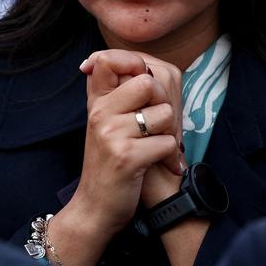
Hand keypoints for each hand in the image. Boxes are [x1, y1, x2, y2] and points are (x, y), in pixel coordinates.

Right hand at [65, 50, 186, 236]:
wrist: (96, 207)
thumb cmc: (110, 160)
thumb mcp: (106, 121)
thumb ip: (117, 91)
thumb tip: (138, 62)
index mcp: (96, 100)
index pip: (109, 59)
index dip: (133, 63)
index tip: (141, 81)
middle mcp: (100, 112)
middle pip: (148, 82)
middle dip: (163, 104)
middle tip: (158, 126)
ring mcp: (111, 134)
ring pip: (164, 113)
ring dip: (169, 134)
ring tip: (157, 147)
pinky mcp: (126, 157)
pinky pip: (166, 142)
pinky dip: (169, 156)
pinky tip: (159, 165)